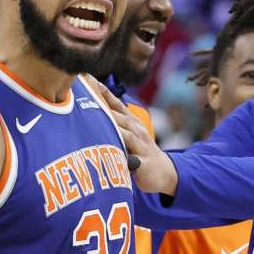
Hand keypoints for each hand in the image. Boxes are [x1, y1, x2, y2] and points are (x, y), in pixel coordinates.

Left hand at [85, 76, 179, 194]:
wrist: (165, 172)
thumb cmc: (141, 152)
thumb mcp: (129, 135)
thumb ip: (114, 124)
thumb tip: (91, 112)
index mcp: (133, 123)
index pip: (117, 105)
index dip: (105, 93)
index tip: (91, 81)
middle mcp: (138, 131)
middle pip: (120, 116)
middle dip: (105, 106)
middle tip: (88, 95)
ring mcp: (142, 147)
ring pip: (126, 135)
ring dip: (113, 127)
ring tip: (97, 119)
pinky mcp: (144, 163)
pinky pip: (132, 159)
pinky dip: (123, 155)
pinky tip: (111, 153)